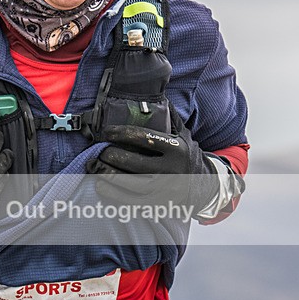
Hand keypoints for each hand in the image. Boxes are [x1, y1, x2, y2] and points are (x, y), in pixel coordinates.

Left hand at [86, 106, 219, 212]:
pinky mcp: (157, 204)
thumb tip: (156, 95)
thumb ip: (169, 117)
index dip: (122, 133)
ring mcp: (163, 189)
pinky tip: (100, 185)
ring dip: (107, 174)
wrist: (204, 185)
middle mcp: (170, 169)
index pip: (145, 138)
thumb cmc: (186, 155)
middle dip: (111, 155)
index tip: (106, 132)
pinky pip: (130, 200)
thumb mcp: (183, 134)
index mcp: (176, 148)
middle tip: (100, 150)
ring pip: (129, 183)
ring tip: (94, 166)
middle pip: (134, 162)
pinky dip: (113, 193)